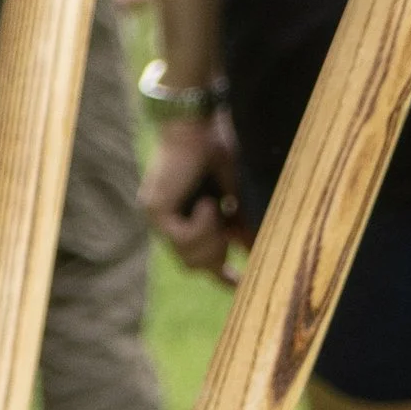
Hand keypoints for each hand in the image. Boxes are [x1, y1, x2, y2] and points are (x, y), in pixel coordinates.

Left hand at [141, 108, 244, 279]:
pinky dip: (202, 226)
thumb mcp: (238, 194)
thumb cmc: (220, 149)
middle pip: (195, 265)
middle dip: (219, 258)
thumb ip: (242, 223)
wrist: (198, 124)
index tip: (240, 285)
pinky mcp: (154, 209)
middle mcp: (171, 219)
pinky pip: (183, 239)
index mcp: (190, 215)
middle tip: (231, 233)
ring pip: (189, 259)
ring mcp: (159, 216)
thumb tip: (255, 251)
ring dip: (212, 241)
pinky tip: (208, 203)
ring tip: (220, 211)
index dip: (222, 274)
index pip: (202, 256)